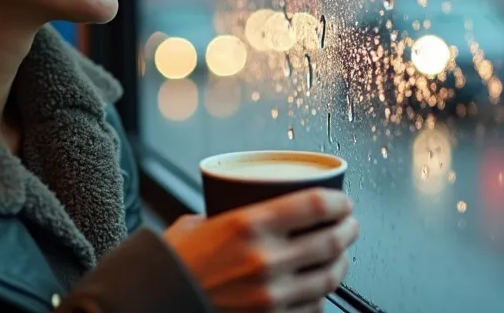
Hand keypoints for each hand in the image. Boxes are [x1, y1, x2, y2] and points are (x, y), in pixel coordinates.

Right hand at [163, 189, 359, 312]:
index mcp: (247, 225)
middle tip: (349, 225)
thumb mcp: (198, 225)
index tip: (343, 201)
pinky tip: (318, 286)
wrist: (154, 304)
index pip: (314, 206)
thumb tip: (248, 210)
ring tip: (341, 255)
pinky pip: (312, 307)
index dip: (338, 202)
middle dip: (348, 230)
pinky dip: (320, 296)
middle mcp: (264, 259)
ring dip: (342, 263)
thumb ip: (229, 217)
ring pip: (329, 277)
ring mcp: (271, 294)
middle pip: (330, 240)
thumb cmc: (171, 265)